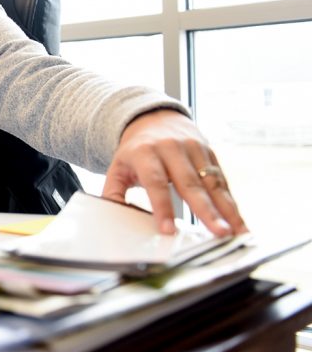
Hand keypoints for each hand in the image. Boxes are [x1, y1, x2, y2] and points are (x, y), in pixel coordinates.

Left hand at [103, 109, 247, 236]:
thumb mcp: (118, 166)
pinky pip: (223, 182)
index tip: (168, 230)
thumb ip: (113, 190)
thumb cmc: (136, 150)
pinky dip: (232, 203)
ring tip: (236, 233)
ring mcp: (194, 150)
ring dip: (227, 210)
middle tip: (219, 232)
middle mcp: (172, 149)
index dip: (162, 206)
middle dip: (206, 211)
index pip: (155, 182)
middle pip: (190, 184)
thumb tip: (111, 214)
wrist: (154, 118)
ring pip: (213, 183)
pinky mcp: (210, 154)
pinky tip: (239, 223)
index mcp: (145, 153)